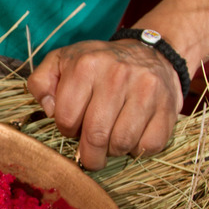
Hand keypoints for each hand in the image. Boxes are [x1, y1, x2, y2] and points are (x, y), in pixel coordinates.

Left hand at [27, 40, 182, 169]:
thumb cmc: (96, 65)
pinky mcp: (168, 106)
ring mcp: (146, 90)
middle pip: (95, 135)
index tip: (72, 127)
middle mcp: (117, 75)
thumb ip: (41, 83)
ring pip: (122, 143)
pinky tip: (132, 137)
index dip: (66, 129)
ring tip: (110, 142)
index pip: (66, 117)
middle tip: (88, 155)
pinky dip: (137, 149)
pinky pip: (149, 145)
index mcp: (86, 65)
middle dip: (88, 154)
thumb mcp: (60, 62)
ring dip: (112, 151)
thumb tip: (49, 110)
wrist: (148, 52)